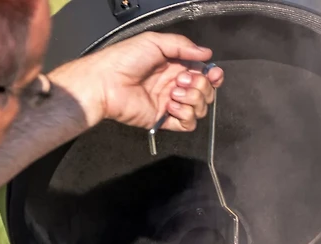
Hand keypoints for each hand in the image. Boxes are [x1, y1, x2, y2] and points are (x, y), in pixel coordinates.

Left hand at [52, 32, 223, 130]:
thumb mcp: (154, 41)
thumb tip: (206, 53)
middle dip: (200, 86)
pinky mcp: (165, 120)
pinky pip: (188, 124)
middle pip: (205, 92)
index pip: (203, 74)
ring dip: (192, 99)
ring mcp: (170, 104)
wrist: (106, 83)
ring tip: (174, 92)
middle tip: (180, 80)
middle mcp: (174, 85)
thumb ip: (182, 46)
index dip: (212, 75)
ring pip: (200, 108)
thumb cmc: (124, 59)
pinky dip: (185, 115)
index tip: (214, 73)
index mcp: (173, 66)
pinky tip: (172, 106)